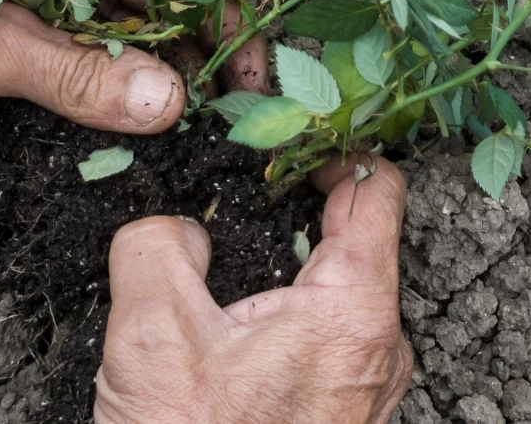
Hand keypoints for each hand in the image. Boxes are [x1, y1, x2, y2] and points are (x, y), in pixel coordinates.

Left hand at [0, 0, 266, 157]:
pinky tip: (153, 137)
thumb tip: (168, 102)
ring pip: (132, 40)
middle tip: (243, 89)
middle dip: (210, 26)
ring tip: (210, 120)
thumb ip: (75, 75)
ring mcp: (38, 23)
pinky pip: (92, 85)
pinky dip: (127, 108)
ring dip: (173, 74)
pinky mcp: (17, 75)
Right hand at [95, 158, 412, 423]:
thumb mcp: (150, 331)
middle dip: (291, 214)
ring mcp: (366, 390)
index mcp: (355, 313)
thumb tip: (177, 230)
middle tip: (234, 200)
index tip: (289, 134)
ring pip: (333, 295)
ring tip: (219, 281)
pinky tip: (226, 340)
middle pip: (354, 240)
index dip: (332, 146)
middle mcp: (380, 350)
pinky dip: (280, 322)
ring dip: (281, 274)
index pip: (376, 190)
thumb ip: (160, 245)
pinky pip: (322, 343)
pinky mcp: (342, 419)